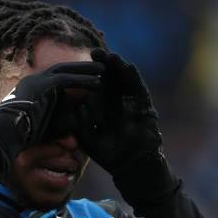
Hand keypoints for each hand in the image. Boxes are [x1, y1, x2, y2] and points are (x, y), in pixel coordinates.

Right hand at [0, 61, 103, 162]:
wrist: (5, 135)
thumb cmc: (21, 138)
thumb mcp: (44, 128)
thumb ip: (58, 124)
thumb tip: (75, 132)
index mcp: (33, 88)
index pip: (58, 78)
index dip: (75, 77)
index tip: (90, 79)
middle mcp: (34, 81)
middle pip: (63, 70)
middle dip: (83, 69)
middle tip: (101, 68)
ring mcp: (37, 81)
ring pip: (67, 71)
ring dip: (86, 71)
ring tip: (104, 71)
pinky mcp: (41, 86)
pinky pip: (66, 79)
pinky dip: (83, 80)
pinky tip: (98, 83)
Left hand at [74, 49, 163, 176]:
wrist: (131, 165)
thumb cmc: (108, 154)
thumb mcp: (88, 136)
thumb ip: (80, 123)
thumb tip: (73, 108)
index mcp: (104, 107)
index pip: (96, 86)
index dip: (89, 75)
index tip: (79, 64)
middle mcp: (118, 102)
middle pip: (111, 78)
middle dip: (103, 65)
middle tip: (94, 52)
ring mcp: (132, 102)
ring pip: (125, 80)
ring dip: (118, 67)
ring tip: (110, 56)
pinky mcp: (145, 106)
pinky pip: (139, 88)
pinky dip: (134, 78)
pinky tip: (127, 66)